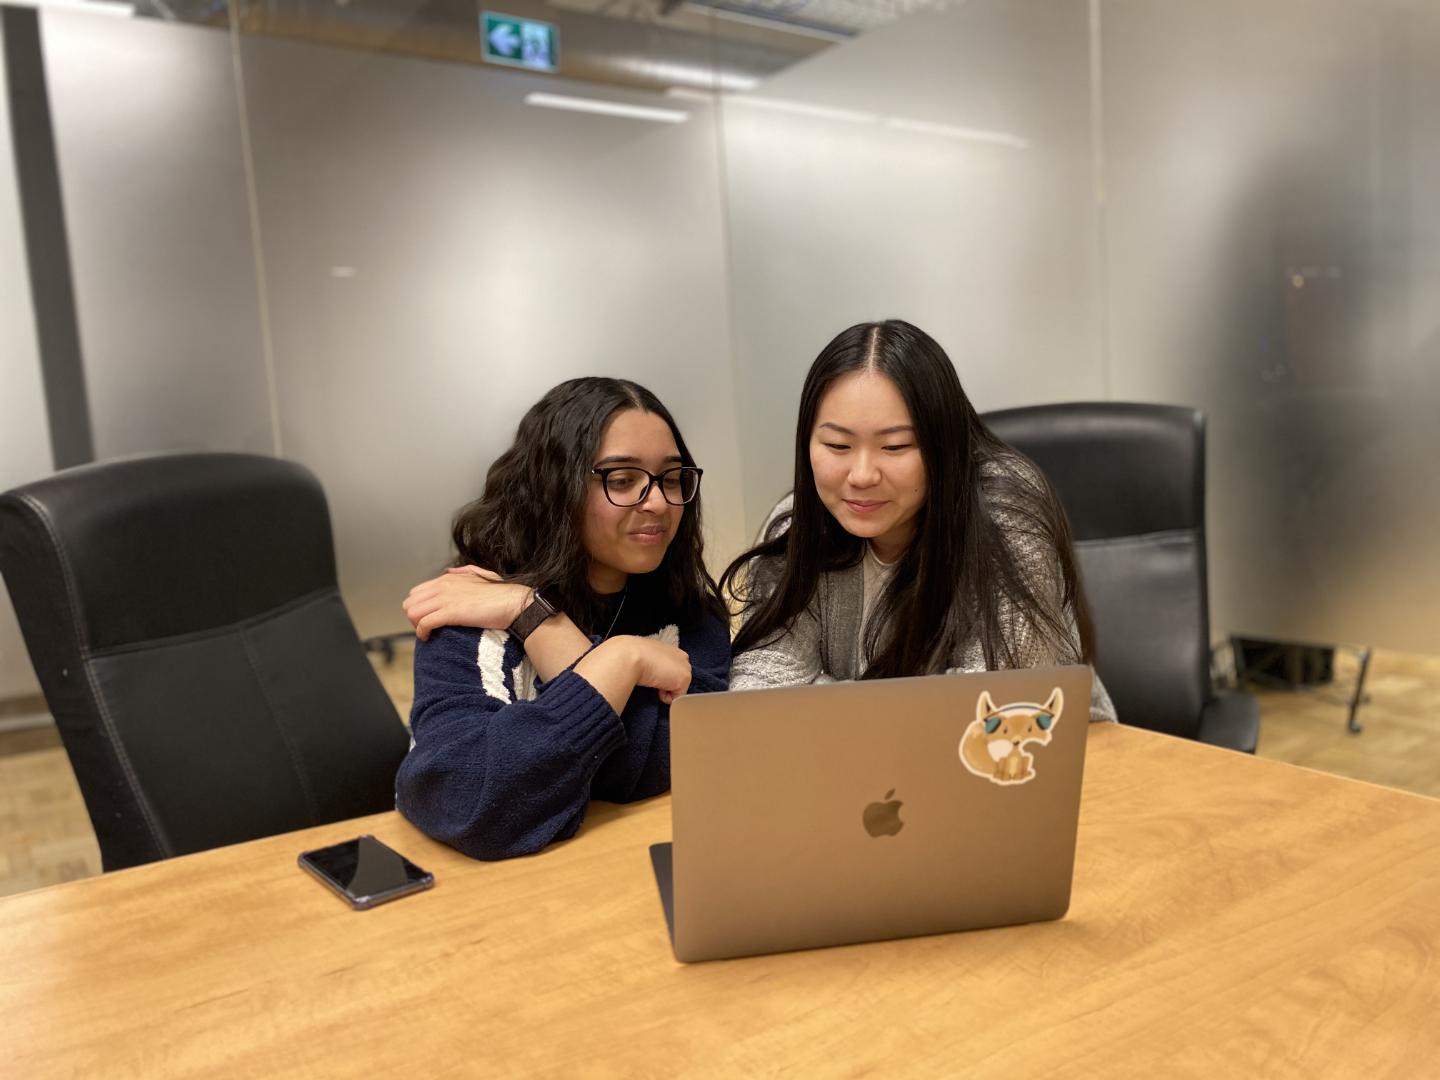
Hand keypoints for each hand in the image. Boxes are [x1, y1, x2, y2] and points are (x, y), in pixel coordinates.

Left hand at [403, 565, 529, 640]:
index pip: (416, 592)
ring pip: (413, 612)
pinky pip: (424, 623)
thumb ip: (465, 571)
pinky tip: (429, 638)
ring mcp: (446, 598)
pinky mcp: (451, 613)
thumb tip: (451, 571)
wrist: (514, 603)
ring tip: (427, 633)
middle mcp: (443, 586)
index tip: (428, 618)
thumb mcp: (482, 574)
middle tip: (426, 627)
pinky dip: (422, 632)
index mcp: (448, 578)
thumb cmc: (502, 594)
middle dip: (414, 617)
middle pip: (410, 602)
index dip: (419, 607)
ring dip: (416, 625)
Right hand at [621, 635, 692, 704]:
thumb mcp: (644, 657)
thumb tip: (651, 674)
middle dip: (666, 683)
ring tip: (652, 679)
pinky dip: (665, 697)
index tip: (652, 675)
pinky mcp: (684, 679)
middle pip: (678, 680)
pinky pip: (676, 698)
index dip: (663, 676)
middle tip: (652, 677)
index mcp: (672, 650)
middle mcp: (682, 656)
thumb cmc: (631, 656)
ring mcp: (685, 667)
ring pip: (677, 689)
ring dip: (665, 689)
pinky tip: (655, 686)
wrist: (630, 656)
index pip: (673, 669)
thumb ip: (654, 663)